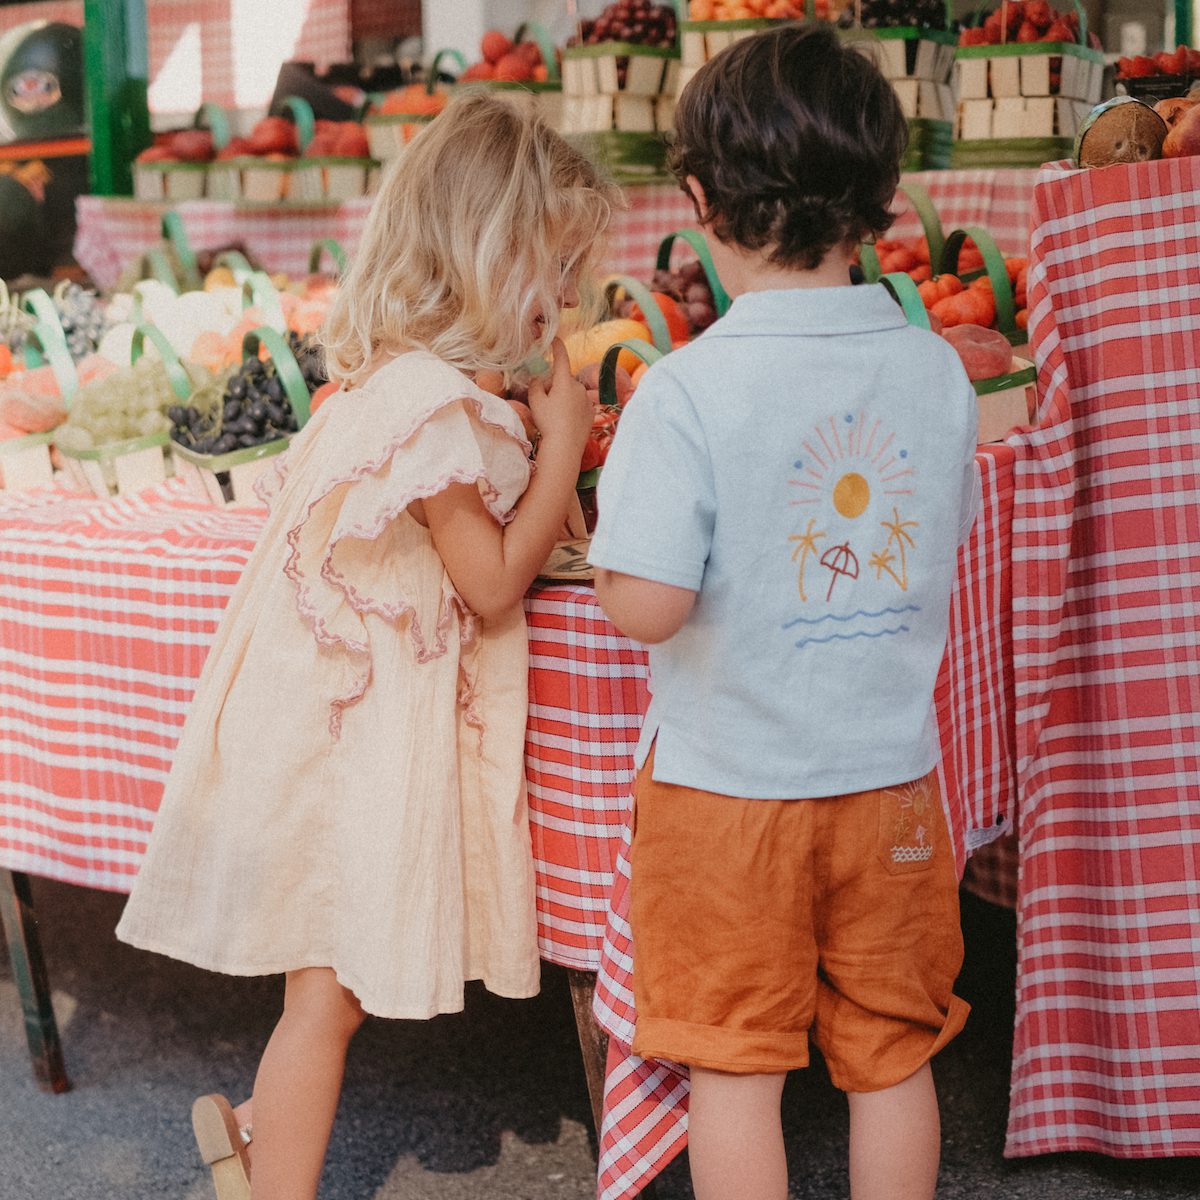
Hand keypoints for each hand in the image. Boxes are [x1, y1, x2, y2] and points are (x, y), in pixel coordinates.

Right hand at [528, 338, 590, 452]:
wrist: (565, 446)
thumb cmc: (548, 422)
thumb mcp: (535, 402)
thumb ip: (535, 385)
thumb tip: (538, 379)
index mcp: (565, 381)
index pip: (561, 358)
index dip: (557, 346)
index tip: (555, 338)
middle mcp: (579, 387)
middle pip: (563, 381)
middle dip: (553, 386)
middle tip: (543, 404)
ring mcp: (587, 400)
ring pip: (571, 394)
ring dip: (563, 399)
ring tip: (554, 417)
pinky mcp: (591, 413)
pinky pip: (579, 406)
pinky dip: (572, 410)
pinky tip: (566, 423)